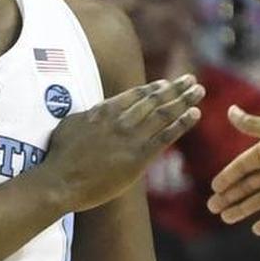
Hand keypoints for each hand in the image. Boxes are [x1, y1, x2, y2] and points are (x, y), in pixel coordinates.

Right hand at [46, 75, 203, 211]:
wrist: (60, 180)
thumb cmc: (60, 157)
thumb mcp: (70, 125)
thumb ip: (88, 116)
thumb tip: (93, 112)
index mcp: (104, 110)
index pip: (135, 95)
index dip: (154, 88)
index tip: (166, 83)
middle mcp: (121, 119)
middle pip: (154, 99)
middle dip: (175, 88)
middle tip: (191, 80)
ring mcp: (131, 137)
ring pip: (164, 113)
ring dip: (184, 100)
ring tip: (199, 91)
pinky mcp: (138, 157)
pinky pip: (166, 136)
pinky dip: (182, 123)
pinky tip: (195, 114)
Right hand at [208, 105, 259, 233]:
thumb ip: (253, 125)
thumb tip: (230, 110)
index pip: (245, 165)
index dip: (229, 176)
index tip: (214, 188)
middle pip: (249, 184)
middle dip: (230, 196)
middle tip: (212, 207)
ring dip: (243, 208)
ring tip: (226, 218)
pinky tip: (255, 229)